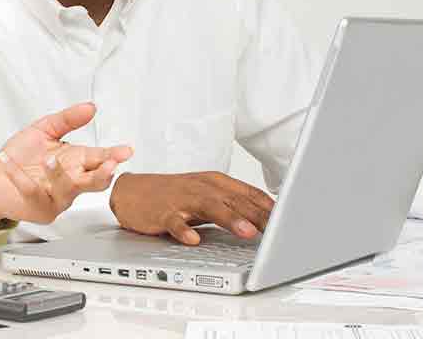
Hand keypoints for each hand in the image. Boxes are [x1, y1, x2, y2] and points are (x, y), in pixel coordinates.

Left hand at [0, 103, 133, 225]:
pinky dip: (22, 179)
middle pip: (95, 181)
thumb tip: (90, 107)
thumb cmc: (22, 156)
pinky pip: (35, 194)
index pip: (100, 158)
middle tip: (109, 164)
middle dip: (103, 174)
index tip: (126, 150)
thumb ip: (67, 119)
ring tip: (49, 160)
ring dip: (59, 174)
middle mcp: (72, 181)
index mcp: (76, 161)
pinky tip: (10, 165)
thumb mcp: (43, 130)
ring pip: (68, 189)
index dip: (114, 155)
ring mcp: (58, 198)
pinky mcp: (41, 209)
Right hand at [109, 171, 273, 244]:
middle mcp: (202, 188)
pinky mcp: (162, 212)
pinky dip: (184, 231)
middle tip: (279, 230)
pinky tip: (193, 239)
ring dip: (230, 219)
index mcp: (215, 183)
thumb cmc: (172, 196)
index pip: (249, 193)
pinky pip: (174, 222)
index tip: (290, 222)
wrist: (131, 192)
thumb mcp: (206, 197)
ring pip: (210, 207)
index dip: (271, 208)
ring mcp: (181, 199)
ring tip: (247, 232)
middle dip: (258, 215)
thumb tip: (265, 221)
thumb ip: (232, 207)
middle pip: (235, 200)